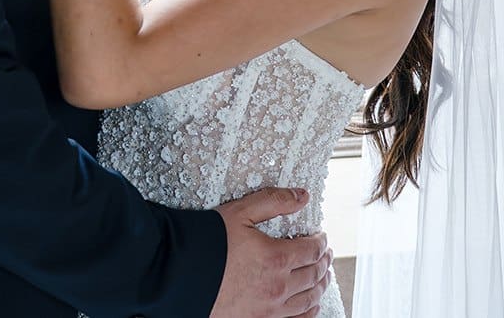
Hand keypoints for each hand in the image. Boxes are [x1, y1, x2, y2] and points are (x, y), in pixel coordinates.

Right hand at [211, 188, 332, 317]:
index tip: (321, 236)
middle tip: (326, 253)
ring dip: (321, 285)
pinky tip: (310, 305)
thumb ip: (274, 201)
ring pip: (309, 300)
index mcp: (276, 259)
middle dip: (324, 261)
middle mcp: (277, 288)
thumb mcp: (240, 212)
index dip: (321, 241)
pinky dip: (309, 311)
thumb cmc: (206, 243)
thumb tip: (302, 196)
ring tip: (324, 275)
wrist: (177, 273)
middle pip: (314, 274)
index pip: (312, 250)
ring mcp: (268, 309)